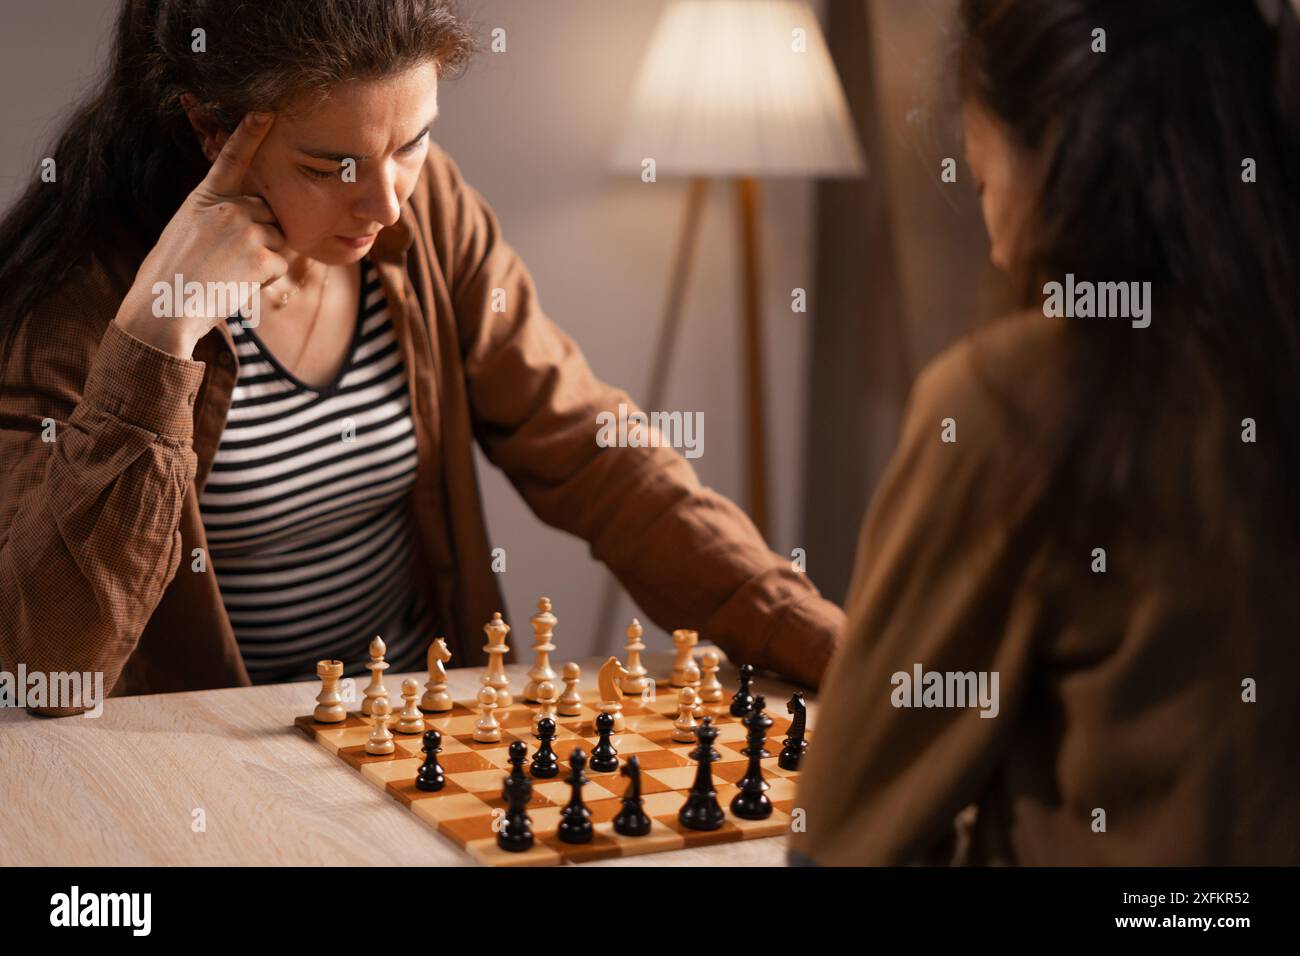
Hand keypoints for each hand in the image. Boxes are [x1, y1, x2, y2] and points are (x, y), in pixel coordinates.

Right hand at [113, 112, 285, 357]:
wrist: (164, 307)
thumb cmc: (172, 273)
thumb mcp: (187, 227)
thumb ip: (219, 213)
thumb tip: (257, 214)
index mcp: (206, 197)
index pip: (232, 158)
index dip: (250, 134)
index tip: (266, 112)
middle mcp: (230, 208)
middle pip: (268, 212)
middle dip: (261, 232)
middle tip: (229, 257)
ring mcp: (248, 231)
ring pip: (278, 238)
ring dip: (265, 256)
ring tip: (230, 271)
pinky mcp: (262, 258)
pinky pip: (280, 264)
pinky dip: (266, 277)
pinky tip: (238, 284)